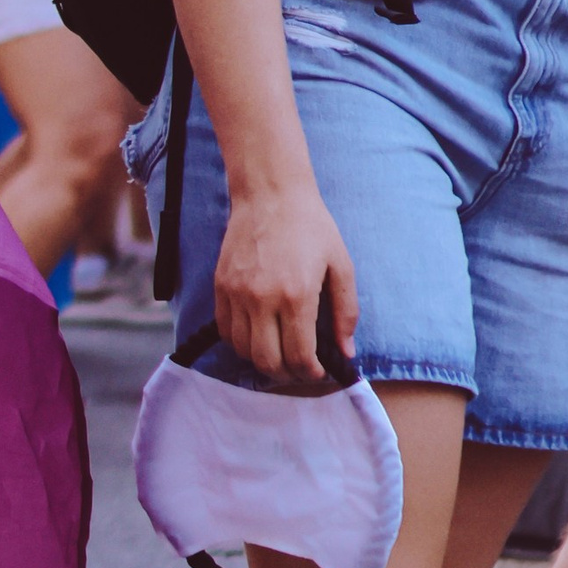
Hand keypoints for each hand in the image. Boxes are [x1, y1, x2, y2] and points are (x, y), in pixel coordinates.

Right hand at [213, 178, 357, 380]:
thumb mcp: (341, 265)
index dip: (310, 373)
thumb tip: (346, 351)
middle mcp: (262, 299)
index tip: (318, 371)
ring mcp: (237, 293)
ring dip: (262, 360)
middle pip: (267, 360)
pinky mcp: (221, 285)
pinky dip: (239, 342)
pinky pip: (224, 329)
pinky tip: (256, 336)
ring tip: (277, 354)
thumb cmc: (310, 226)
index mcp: (297, 296)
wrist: (270, 193)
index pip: (299, 356)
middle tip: (298, 368)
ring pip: (243, 349)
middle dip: (286, 373)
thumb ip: (346, 312)